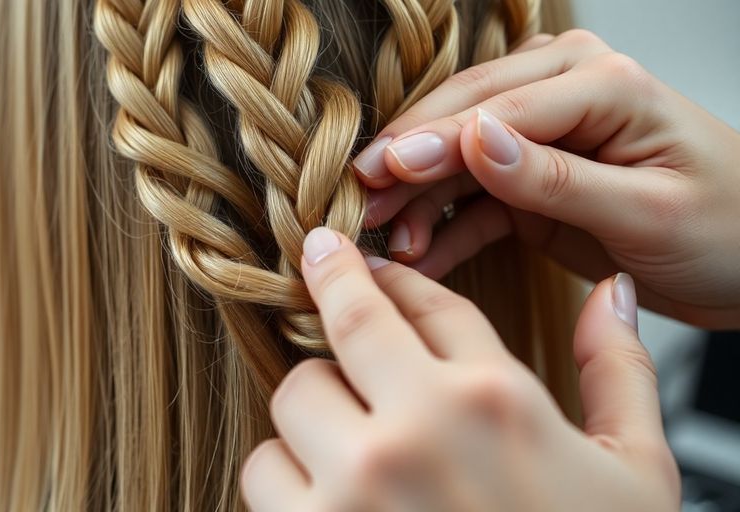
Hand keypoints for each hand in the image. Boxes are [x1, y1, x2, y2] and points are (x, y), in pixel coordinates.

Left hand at [241, 228, 679, 511]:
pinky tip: (332, 500)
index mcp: (497, 400)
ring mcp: (353, 487)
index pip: (421, 302)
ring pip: (292, 399)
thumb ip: (619, 371)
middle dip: (333, 308)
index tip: (351, 259)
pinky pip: (262, 473)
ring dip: (314, 415)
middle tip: (327, 289)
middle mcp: (416, 431)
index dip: (382, 275)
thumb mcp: (635, 472)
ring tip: (353, 447)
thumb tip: (608, 292)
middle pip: (339, 328)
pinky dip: (287, 480)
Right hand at [353, 29, 739, 329]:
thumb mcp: (646, 210)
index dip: (436, 141)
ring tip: (386, 241)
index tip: (381, 169)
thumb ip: (556, 177)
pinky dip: (444, 228)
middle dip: (408, 164)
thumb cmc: (725, 227)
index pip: (500, 109)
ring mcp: (541, 133)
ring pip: (457, 161)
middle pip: (463, 121)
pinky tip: (417, 255)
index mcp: (601, 82)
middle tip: (359, 202)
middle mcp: (563, 92)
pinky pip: (474, 201)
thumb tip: (476, 141)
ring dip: (419, 200)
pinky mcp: (529, 176)